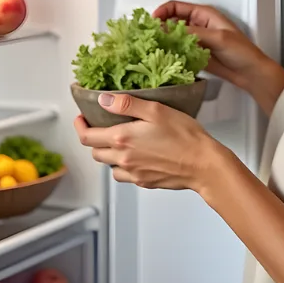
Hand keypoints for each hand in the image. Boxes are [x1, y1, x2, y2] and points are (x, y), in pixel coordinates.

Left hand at [74, 93, 222, 192]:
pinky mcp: (144, 182)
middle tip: (100, 128)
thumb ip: (127, 105)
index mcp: (122, 139)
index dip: (80, 126)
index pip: (87, 136)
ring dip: (108, 154)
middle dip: (93, 139)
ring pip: (109, 166)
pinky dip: (123, 167)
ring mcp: (133, 173)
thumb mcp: (156, 110)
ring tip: (119, 142)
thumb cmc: (185, 136)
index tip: (82, 118)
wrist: (203, 163)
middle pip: (95, 152)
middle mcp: (123, 159)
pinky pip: (124, 176)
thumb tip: (104, 100)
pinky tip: (135, 157)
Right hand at [154, 1, 283, 114]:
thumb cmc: (242, 51)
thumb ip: (192, 33)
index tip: (152, 22)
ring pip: (172, 37)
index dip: (161, 12)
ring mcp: (195, 40)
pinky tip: (165, 59)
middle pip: (171, 21)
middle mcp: (198, 25)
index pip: (176, 7)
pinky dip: (170, 53)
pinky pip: (177, 51)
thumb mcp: (217, 38)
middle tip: (149, 37)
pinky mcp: (194, 54)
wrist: (250, 72)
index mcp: (204, 14)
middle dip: (159, 27)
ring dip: (163, 41)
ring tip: (153, 48)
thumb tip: (168, 29)